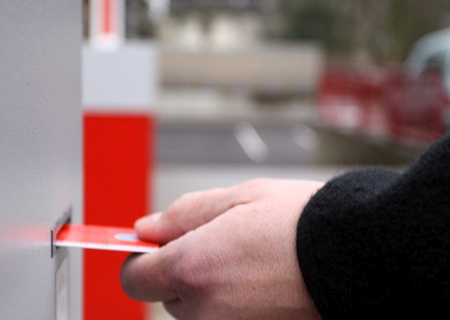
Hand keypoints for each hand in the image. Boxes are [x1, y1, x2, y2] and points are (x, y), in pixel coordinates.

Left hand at [121, 178, 323, 319]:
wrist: (364, 258)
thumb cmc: (305, 223)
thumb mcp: (240, 199)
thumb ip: (183, 214)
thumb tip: (146, 228)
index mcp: (195, 268)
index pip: (134, 278)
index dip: (142, 259)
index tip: (159, 247)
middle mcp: (206, 312)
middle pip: (167, 296)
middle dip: (184, 271)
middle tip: (221, 246)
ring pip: (198, 312)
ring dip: (210, 290)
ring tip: (250, 264)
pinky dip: (234, 306)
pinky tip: (262, 283)